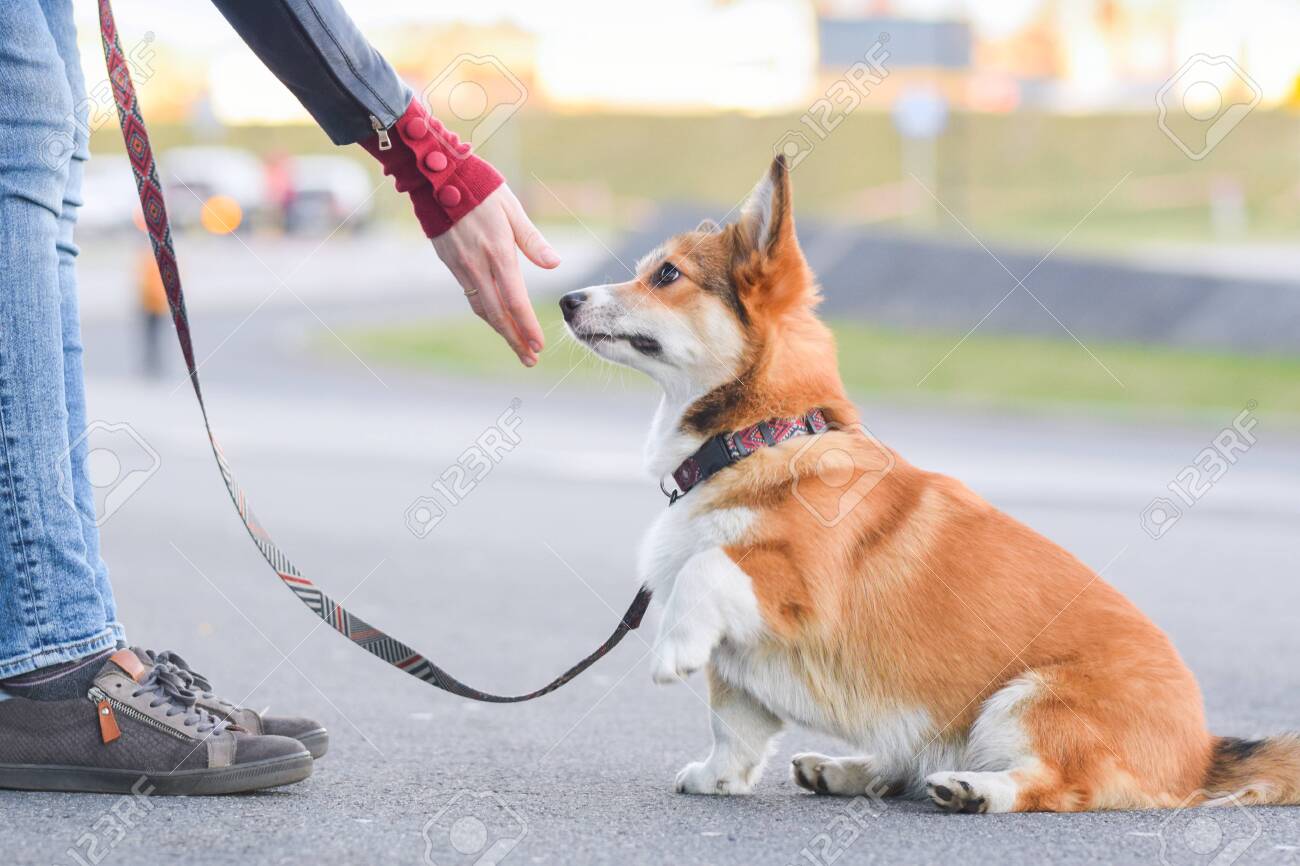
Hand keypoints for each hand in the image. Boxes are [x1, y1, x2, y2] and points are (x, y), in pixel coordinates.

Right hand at [432, 185, 559, 365]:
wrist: (436, 176)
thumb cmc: (480, 187)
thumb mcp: (512, 208)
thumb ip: (532, 239)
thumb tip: (555, 264)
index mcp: (497, 252)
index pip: (514, 300)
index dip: (526, 326)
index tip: (538, 345)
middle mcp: (477, 265)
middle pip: (497, 313)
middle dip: (514, 339)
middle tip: (530, 359)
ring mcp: (461, 266)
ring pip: (482, 307)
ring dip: (500, 330)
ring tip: (517, 346)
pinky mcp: (450, 263)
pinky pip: (471, 295)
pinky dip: (486, 311)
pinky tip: (497, 318)